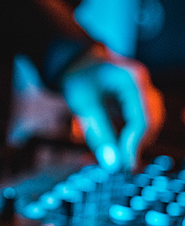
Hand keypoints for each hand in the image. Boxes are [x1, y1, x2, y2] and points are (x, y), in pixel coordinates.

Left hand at [60, 51, 164, 170]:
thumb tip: (112, 164)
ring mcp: (141, 89)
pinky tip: (120, 147)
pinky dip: (133, 134)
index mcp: (132, 80)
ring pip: (149, 121)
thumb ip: (98, 134)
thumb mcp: (83, 105)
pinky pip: (141, 119)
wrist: (73, 60)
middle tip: (122, 166)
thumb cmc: (77, 77)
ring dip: (137, 141)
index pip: (141, 119)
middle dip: (138, 144)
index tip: (123, 166)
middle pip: (151, 121)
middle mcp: (142, 83)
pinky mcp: (136, 97)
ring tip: (120, 158)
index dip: (134, 145)